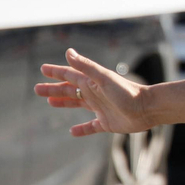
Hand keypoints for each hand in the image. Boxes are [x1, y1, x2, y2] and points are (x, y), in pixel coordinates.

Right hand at [36, 48, 151, 136]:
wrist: (148, 109)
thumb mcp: (104, 78)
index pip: (70, 75)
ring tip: (50, 102)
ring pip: (77, 104)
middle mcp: (95, 94)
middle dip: (54, 89)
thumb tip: (68, 52)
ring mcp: (100, 108)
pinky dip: (82, 129)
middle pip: (69, 90)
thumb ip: (86, 67)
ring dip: (63, 102)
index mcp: (92, 82)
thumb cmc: (127, 92)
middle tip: (37, 89)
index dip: (56, 72)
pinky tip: (72, 132)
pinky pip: (91, 126)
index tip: (42, 69)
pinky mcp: (107, 123)